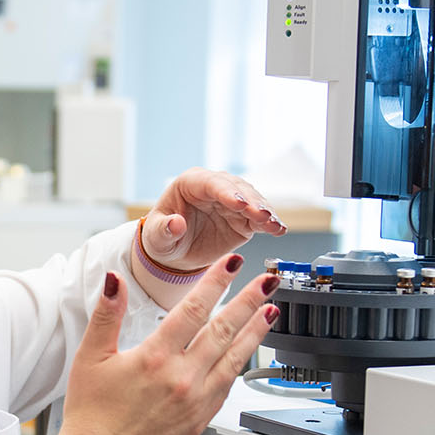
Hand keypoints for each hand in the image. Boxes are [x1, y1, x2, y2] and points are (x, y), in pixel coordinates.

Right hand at [51, 257, 281, 434]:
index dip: (216, 283)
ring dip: (255, 332)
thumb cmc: (91, 415)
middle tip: (267, 281)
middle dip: (249, 301)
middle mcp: (181, 379)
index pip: (193, 309)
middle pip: (224, 330)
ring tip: (271, 311)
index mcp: (154, 358)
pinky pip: (228, 386)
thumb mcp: (90, 358)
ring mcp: (195, 401)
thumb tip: (114, 281)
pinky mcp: (200, 420)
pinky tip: (248, 352)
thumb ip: (106, 315)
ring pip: (234, 358)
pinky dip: (241, 364)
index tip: (232, 265)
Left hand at [141, 167, 286, 273]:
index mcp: (191, 183)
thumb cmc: (162, 238)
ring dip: (264, 212)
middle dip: (250, 201)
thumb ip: (164, 229)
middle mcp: (215, 187)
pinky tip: (278, 230)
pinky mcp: (243, 218)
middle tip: (261, 215)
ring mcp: (231, 201)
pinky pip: (258, 218)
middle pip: (237, 189)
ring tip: (273, 224)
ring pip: (252, 201)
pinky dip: (270, 223)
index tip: (238, 203)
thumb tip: (176, 224)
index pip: (211, 183)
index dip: (226, 192)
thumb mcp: (156, 237)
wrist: (176, 251)